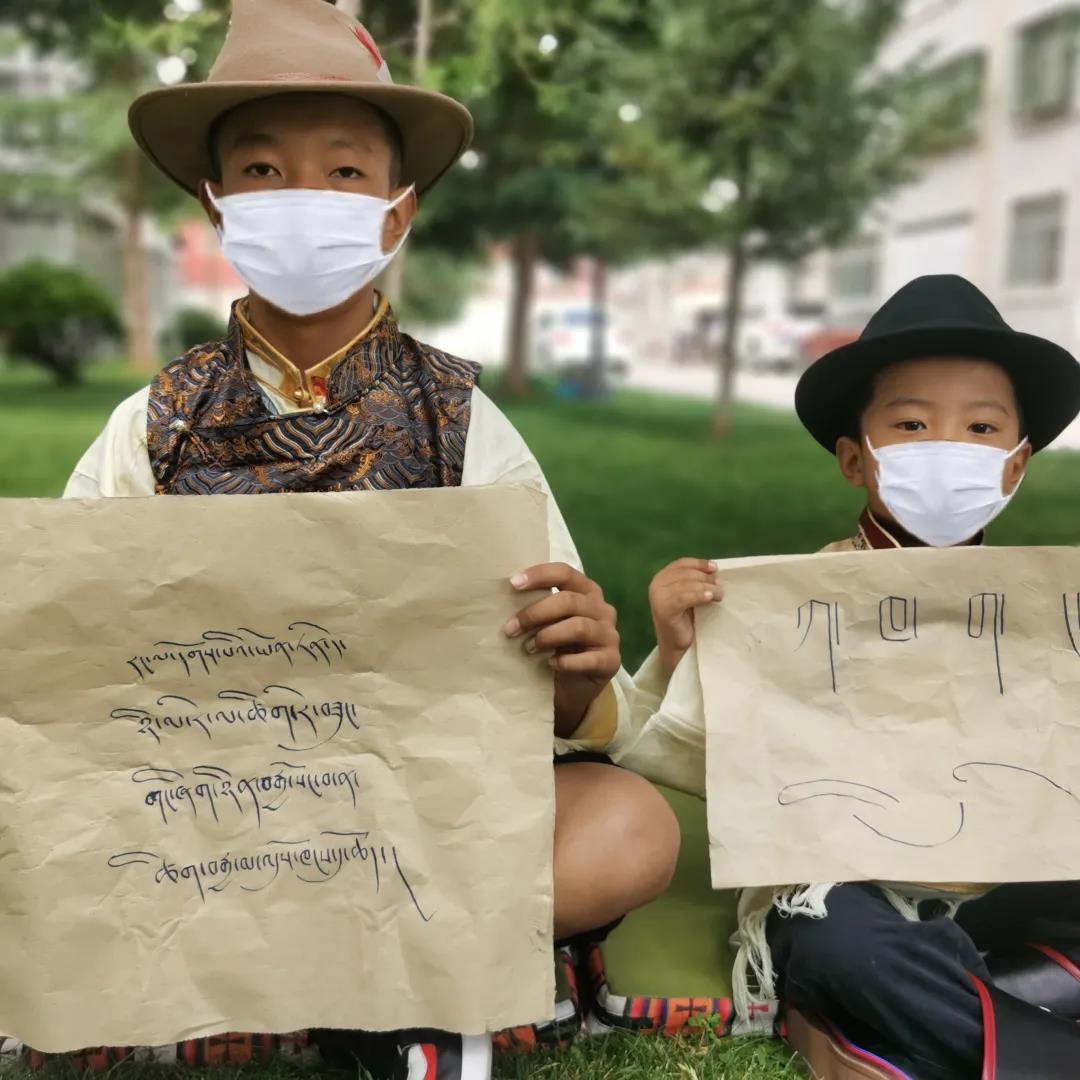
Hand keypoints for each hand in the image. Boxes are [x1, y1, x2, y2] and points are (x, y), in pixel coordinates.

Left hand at [505, 563, 620, 737]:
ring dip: (547, 636)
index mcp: (587, 592)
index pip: (565, 573)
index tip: (513, 584)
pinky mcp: (611, 661)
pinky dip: (565, 662)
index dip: (539, 575)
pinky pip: (589, 659)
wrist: (572, 687)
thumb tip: (502, 595)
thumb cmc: (556, 647)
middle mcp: (602, 609)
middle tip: (510, 629)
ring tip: (528, 648)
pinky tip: (550, 664)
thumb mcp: (547, 623)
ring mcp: (609, 635)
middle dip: (535, 613)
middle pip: (569, 601)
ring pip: (577, 626)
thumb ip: (537, 607)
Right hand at [649, 558, 721, 676]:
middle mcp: (656, 585)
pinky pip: (685, 597)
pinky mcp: (663, 609)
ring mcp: (658, 597)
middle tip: (721, 588)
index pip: (682, 564)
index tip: (715, 568)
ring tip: (719, 596)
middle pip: (686, 573)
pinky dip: (699, 595)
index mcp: (662, 578)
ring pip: (688, 584)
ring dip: (707, 587)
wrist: (679, 647)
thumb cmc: (688, 620)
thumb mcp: (691, 595)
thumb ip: (696, 581)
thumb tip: (715, 571)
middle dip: (706, 578)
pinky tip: (710, 598)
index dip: (699, 563)